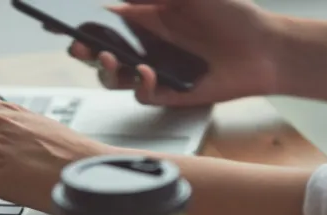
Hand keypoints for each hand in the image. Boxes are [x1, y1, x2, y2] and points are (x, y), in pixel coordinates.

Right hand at [50, 0, 282, 106]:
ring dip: (104, 70)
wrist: (265, 48)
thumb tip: (119, 1)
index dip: (83, 28)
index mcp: (147, 21)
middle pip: (102, 55)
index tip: (62, 25)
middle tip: (79, 46)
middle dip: (83, 52)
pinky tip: (146, 72)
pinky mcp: (171, 94)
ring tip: (108, 58)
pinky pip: (143, 94)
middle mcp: (148, 47)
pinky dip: (139, 84)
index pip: (105, 27)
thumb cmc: (232, 14)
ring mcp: (157, 72)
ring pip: (115, 78)